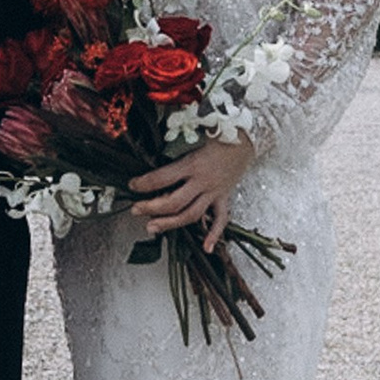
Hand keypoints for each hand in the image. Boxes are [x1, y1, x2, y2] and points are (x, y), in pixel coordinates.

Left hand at [127, 137, 249, 253]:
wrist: (248, 137)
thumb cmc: (219, 131)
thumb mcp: (194, 132)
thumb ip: (175, 139)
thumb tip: (154, 144)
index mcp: (193, 164)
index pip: (163, 177)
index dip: (144, 183)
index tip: (132, 185)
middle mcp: (203, 181)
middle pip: (174, 202)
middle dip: (151, 208)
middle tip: (135, 210)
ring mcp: (214, 192)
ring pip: (192, 214)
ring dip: (170, 224)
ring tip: (151, 228)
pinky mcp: (224, 197)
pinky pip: (220, 219)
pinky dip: (214, 234)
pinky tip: (206, 247)